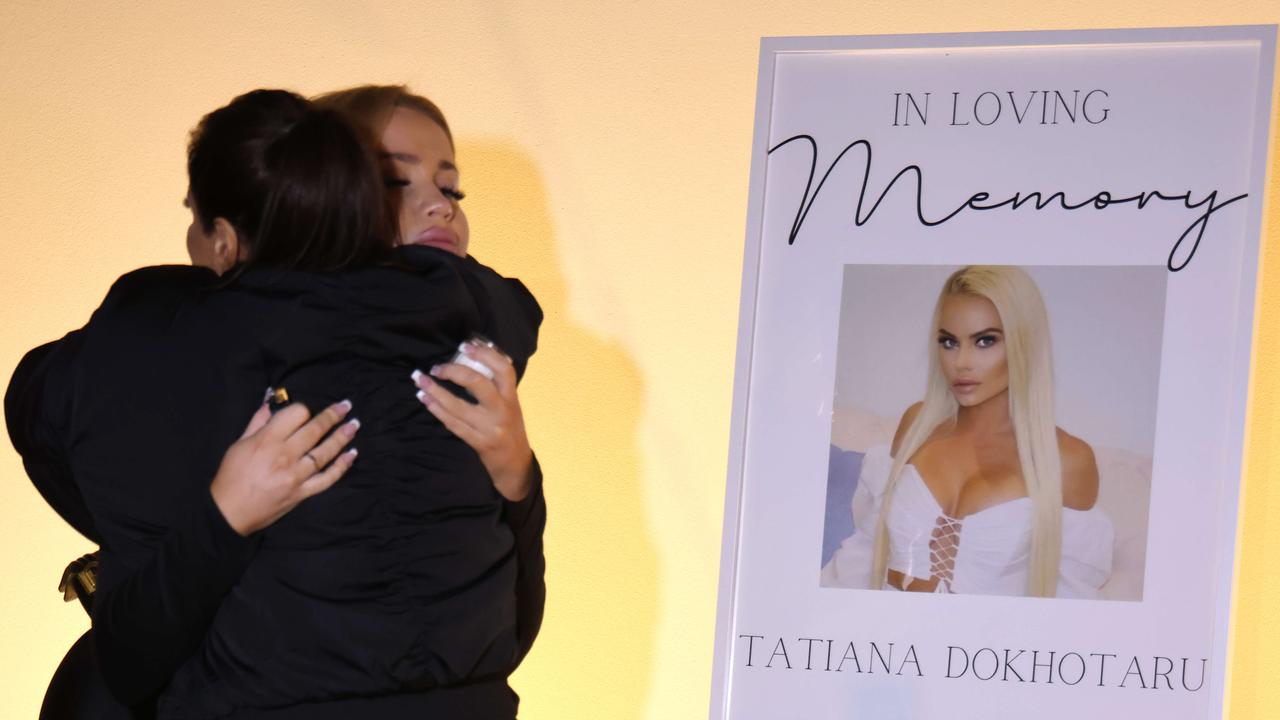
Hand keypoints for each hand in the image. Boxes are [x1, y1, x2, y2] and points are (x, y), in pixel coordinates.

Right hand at [210, 399, 359, 535]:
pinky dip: (342, 466)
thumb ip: (257, 422)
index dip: (304, 409)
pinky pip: (327, 478)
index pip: (297, 414)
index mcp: (268, 440)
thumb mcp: (239, 444)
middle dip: (333, 415)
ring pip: (325, 452)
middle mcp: (285, 455)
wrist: (229, 512)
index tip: (307, 411)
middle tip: (346, 406)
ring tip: (354, 425)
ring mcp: (296, 475)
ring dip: (342, 436)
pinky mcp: (302, 493)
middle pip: (315, 430)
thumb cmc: (231, 476)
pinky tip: (352, 454)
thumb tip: (270, 402)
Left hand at [413, 341, 532, 500]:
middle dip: (453, 372)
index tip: (464, 346)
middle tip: (436, 368)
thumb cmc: (510, 428)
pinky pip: (453, 424)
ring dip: (435, 392)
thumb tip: (470, 360)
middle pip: (478, 383)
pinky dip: (437, 410)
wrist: (516, 465)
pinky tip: (426, 400)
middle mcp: (503, 410)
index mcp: (512, 397)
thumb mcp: (510, 405)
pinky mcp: (479, 443)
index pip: (504, 369)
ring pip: (458, 406)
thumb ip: (496, 387)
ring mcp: (490, 428)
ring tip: (420, 382)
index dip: (485, 355)